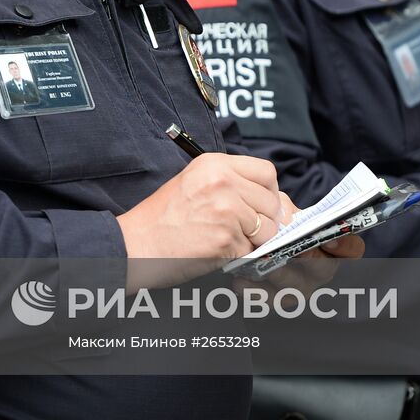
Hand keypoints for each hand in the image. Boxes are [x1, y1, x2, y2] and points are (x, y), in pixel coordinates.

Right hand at [117, 152, 280, 264]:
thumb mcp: (196, 184)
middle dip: (265, 220)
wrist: (137, 243)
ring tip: (227, 238)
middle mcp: (222, 182)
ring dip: (254, 240)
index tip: (262, 204)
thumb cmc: (163, 217)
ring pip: (267, 229)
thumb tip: (282, 204)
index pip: (266, 172)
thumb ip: (234, 185)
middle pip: (271, 202)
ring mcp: (225, 211)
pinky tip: (216, 249)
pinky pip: (251, 250)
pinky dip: (238, 255)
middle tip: (244, 228)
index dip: (269, 191)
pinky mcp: (225, 238)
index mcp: (214, 164)